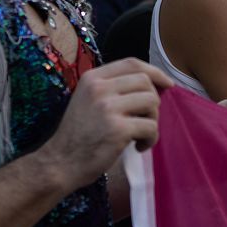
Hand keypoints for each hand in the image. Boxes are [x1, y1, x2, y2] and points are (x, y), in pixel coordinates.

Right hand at [40, 58, 173, 190]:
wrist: (60, 163)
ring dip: (153, 120)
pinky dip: (151, 138)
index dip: (155, 71)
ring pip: (152, 102)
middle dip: (153, 101)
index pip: (132, 63)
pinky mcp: (118, 129)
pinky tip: (139, 146)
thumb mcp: (89, 100)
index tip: (167, 84)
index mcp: (92, 78)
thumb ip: (114, 88)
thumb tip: (155, 82)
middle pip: (146, 82)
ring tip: (140, 134)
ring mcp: (108, 108)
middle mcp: (99, 88)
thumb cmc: (79, 134)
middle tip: (143, 119)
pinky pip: (151, 127)